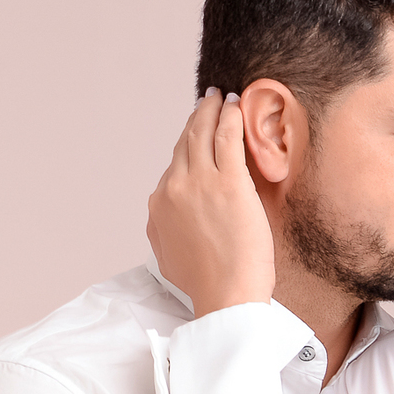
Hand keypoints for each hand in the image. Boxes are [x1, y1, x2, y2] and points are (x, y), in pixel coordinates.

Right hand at [146, 89, 275, 316]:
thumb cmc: (207, 286)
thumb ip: (165, 233)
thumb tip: (166, 222)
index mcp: (159, 207)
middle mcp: (173, 189)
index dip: (185, 147)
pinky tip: (235, 106)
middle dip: (196, 119)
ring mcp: (199, 183)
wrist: (226, 296)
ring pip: (202, 133)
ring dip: (211, 110)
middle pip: (184, 144)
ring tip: (220, 98)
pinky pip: (227, 138)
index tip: (194, 135)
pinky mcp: (228, 182)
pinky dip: (229, 117)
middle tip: (206, 102)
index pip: (173, 167)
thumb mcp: (170, 259)